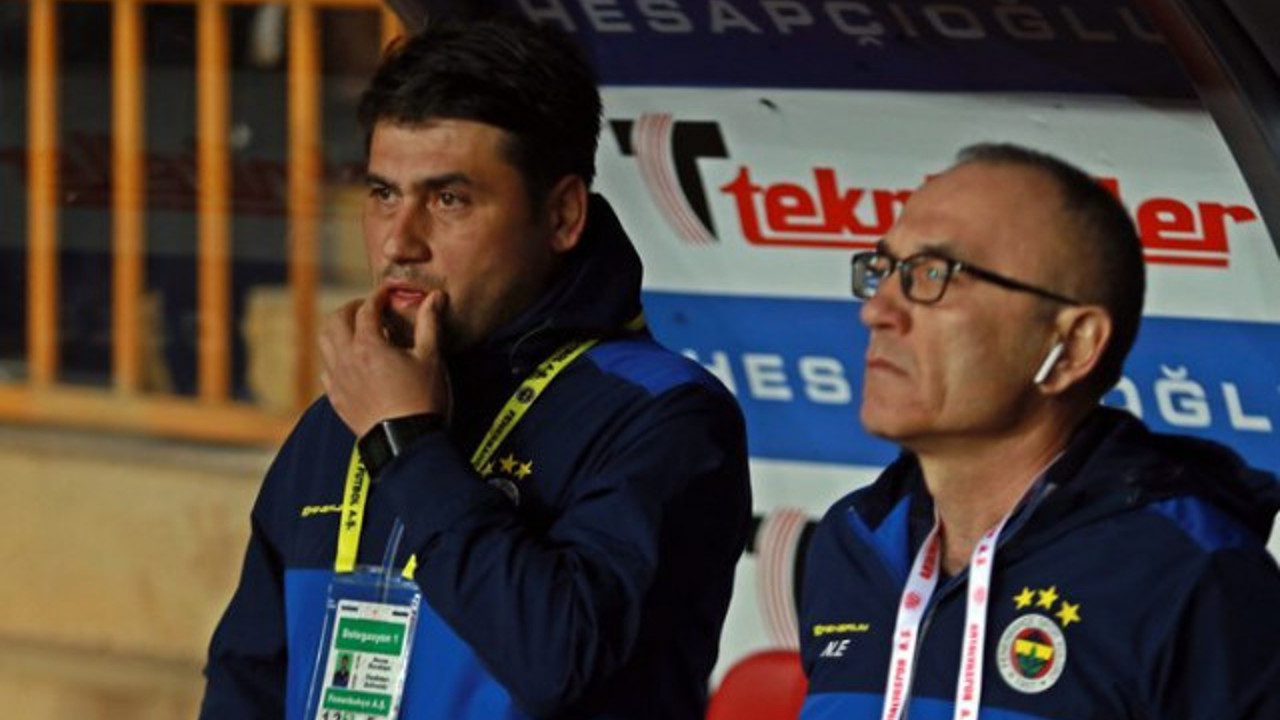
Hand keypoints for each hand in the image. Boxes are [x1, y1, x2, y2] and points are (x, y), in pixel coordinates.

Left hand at [319, 287, 451, 436]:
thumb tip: (435, 297)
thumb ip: (430, 323)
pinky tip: (350, 362)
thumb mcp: (431, 358)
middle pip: (336, 321)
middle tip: (368, 309)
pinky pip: (326, 370)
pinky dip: (335, 358)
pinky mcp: (337, 399)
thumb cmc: (423, 400)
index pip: (366, 309)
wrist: (406, 443)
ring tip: (356, 331)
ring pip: (325, 343)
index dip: (377, 297)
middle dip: (351, 309)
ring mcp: (338, 380)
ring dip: (338, 330)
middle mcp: (346, 359)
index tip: (387, 293)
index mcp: (369, 345)